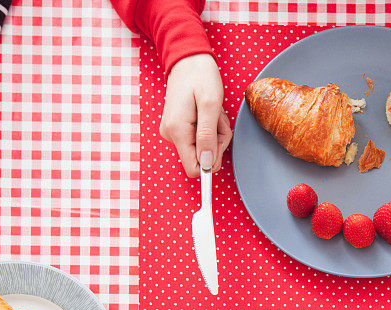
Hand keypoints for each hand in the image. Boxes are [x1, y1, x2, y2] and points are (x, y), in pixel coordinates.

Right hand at [160, 54, 232, 177]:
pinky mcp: (178, 128)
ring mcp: (174, 132)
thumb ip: (208, 136)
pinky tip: (208, 112)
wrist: (188, 59)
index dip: (211, 161)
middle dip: (217, 141)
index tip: (219, 140)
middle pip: (202, 158)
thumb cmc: (200, 77)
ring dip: (215, 132)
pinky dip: (209, 128)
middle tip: (218, 119)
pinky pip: (200, 138)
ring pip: (203, 148)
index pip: (194, 169)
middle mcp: (171, 135)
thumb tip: (207, 164)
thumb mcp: (210, 105)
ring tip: (213, 112)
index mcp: (177, 131)